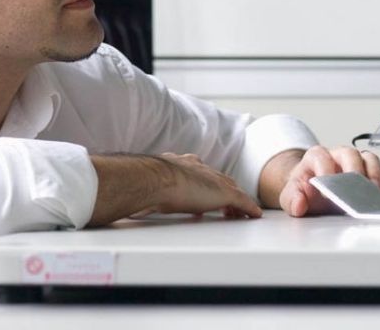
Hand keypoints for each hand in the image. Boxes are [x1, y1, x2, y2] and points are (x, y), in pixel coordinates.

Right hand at [89, 152, 261, 226]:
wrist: (153, 177)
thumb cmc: (142, 181)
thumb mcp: (142, 184)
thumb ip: (141, 189)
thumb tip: (124, 200)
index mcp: (182, 164)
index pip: (200, 173)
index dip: (206, 182)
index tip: (207, 189)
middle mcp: (200, 169)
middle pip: (220, 180)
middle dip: (226, 189)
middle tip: (231, 202)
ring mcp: (213, 181)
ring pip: (233, 190)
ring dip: (238, 201)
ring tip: (242, 212)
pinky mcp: (223, 193)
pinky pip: (242, 202)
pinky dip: (249, 208)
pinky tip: (255, 215)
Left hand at [260, 146, 379, 216]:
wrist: (314, 192)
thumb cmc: (306, 191)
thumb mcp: (291, 196)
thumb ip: (292, 199)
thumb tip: (299, 204)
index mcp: (317, 156)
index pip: (321, 156)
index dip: (325, 171)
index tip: (326, 192)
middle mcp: (339, 155)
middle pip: (350, 154)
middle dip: (353, 172)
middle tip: (354, 190)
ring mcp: (359, 163)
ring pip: (371, 160)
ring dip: (374, 176)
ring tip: (373, 194)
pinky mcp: (373, 174)